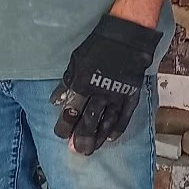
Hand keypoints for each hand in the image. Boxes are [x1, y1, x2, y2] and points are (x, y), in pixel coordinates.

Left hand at [51, 13, 157, 154]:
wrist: (127, 36)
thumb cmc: (98, 46)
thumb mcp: (76, 61)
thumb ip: (67, 83)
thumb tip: (56, 102)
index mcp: (84, 82)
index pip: (72, 110)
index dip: (65, 125)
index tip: (61, 135)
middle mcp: (100, 92)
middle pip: (89, 121)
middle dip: (81, 137)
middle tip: (77, 151)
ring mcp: (118, 94)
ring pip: (107, 122)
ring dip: (98, 138)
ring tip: (91, 150)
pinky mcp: (131, 94)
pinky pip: (125, 116)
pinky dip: (117, 128)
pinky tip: (110, 139)